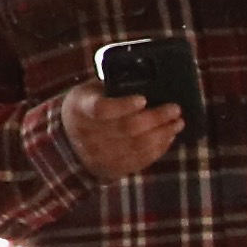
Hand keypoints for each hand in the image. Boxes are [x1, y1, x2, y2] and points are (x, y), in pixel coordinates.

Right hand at [58, 82, 184, 176]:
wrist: (68, 139)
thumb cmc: (87, 107)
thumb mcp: (90, 91)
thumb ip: (112, 86)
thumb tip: (148, 78)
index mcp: (80, 109)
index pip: (102, 109)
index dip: (124, 105)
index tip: (143, 99)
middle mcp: (88, 134)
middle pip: (128, 128)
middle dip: (157, 118)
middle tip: (175, 109)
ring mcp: (99, 154)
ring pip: (138, 145)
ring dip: (163, 134)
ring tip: (178, 123)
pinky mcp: (111, 168)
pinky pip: (140, 160)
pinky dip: (159, 148)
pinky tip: (168, 137)